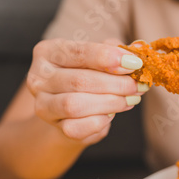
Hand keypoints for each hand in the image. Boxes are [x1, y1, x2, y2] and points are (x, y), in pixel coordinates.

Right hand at [26, 38, 148, 144]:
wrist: (73, 109)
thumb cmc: (89, 76)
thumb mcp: (100, 57)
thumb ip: (118, 51)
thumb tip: (140, 50)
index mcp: (49, 52)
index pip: (78, 52)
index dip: (108, 57)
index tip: (134, 63)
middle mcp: (39, 77)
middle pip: (80, 81)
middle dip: (116, 84)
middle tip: (138, 85)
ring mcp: (43, 104)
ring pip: (75, 105)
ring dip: (111, 103)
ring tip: (131, 99)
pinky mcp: (54, 127)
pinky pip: (76, 128)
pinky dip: (100, 121)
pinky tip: (112, 114)